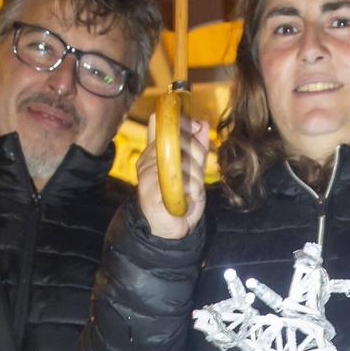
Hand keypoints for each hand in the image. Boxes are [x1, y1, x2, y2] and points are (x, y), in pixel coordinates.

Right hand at [136, 114, 209, 239]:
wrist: (169, 229)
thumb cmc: (179, 199)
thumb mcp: (193, 170)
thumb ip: (197, 148)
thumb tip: (203, 124)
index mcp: (156, 150)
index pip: (163, 122)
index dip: (183, 121)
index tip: (199, 127)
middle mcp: (148, 157)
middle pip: (177, 138)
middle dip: (198, 153)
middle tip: (200, 174)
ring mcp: (146, 172)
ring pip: (179, 159)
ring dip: (197, 177)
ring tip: (196, 191)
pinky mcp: (149, 188)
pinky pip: (179, 179)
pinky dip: (193, 189)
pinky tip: (191, 198)